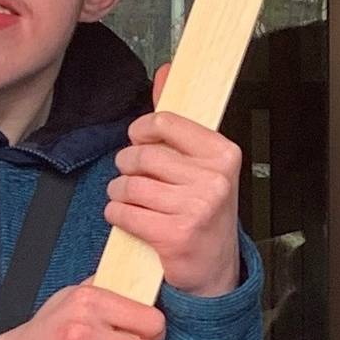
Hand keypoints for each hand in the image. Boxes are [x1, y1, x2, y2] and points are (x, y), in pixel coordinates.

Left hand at [108, 65, 244, 298]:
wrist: (214, 267)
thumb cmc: (202, 210)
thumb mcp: (199, 162)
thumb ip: (177, 120)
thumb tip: (167, 72)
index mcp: (222, 153)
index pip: (164, 123)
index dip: (141, 132)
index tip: (141, 142)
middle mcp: (214, 179)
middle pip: (142, 156)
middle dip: (127, 167)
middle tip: (135, 178)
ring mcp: (196, 208)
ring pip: (129, 186)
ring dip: (120, 194)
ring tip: (133, 201)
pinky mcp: (174, 235)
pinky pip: (124, 213)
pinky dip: (117, 215)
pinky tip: (129, 219)